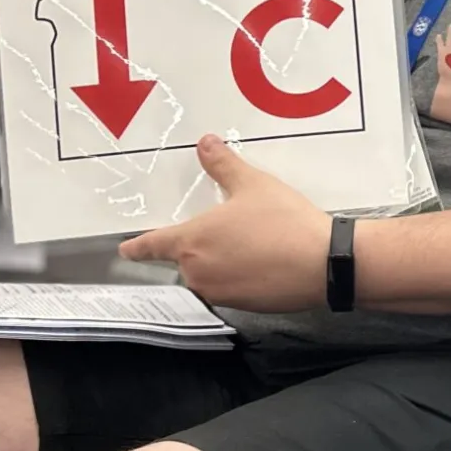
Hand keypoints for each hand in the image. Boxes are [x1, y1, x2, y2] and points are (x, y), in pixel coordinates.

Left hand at [118, 134, 330, 309]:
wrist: (324, 264)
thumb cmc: (283, 221)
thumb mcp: (253, 184)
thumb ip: (223, 165)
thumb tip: (205, 143)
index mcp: (191, 241)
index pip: (152, 245)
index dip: (137, 247)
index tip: (126, 250)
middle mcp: (197, 271)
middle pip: (185, 259)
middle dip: (199, 247)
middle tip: (229, 230)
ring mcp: (219, 292)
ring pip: (208, 276)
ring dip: (219, 263)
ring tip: (251, 245)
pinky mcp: (243, 307)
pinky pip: (231, 289)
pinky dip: (240, 277)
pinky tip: (264, 262)